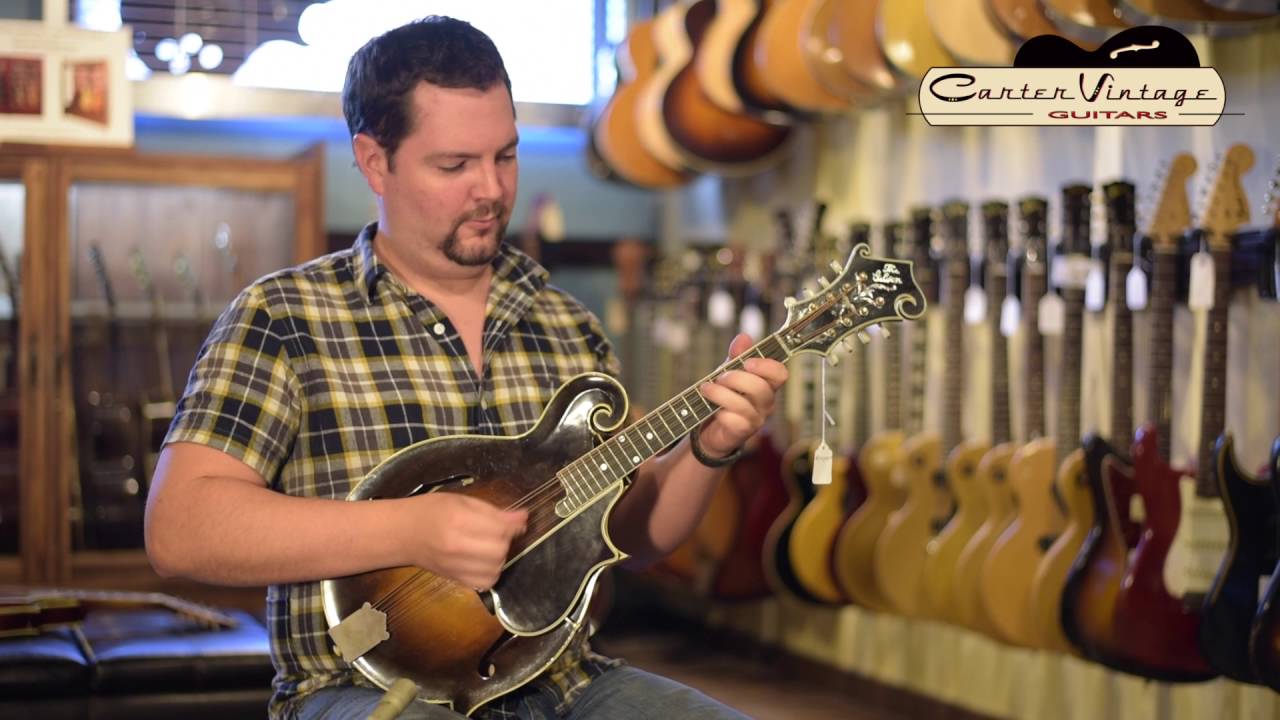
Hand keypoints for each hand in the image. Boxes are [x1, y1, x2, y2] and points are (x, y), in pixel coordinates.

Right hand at [399, 493, 527, 589]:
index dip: (515, 524)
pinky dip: (492, 572)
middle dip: (507, 540)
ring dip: (501, 556)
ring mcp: (455, 566)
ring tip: (492, 545)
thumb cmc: (430, 511)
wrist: (402, 534)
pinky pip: (485, 582)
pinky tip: (485, 561)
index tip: (520, 519)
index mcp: (458, 520)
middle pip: (500, 550)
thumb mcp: (461, 501)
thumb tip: (522, 518)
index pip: (500, 528)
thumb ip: (492, 511)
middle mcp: (457, 546)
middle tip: (501, 531)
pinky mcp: (455, 579)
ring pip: (496, 568)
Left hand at [697, 333, 787, 457]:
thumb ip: (736, 356)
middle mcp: (765, 403)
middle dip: (736, 378)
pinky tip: (714, 411)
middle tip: (719, 377)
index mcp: (766, 384)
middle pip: (761, 388)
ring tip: (706, 389)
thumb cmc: (725, 396)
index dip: (766, 366)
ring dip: (721, 394)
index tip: (747, 362)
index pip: (780, 374)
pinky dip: (721, 413)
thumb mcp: (729, 371)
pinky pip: (735, 422)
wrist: (711, 427)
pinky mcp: (742, 432)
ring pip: (744, 405)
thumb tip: (743, 336)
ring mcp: (756, 419)